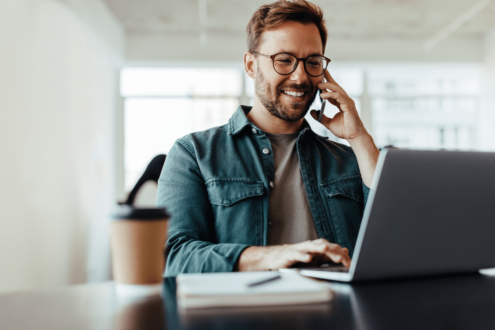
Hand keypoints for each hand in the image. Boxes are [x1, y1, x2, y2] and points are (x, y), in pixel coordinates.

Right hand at [236, 238, 350, 271]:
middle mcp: (309, 246)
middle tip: (343, 259)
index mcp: (317, 247)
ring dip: (319, 248)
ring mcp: (299, 249)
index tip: (350, 264)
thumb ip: (329, 255)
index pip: (332, 249)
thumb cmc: (296, 258)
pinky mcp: (289, 254)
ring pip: (311, 247)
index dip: (342, 255)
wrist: (275, 258)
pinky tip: (308, 259)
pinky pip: (297, 254)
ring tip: (326, 249)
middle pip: (324, 246)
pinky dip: (303, 256)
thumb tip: (345, 250)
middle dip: (333, 252)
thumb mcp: (315, 258)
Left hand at [310, 69, 366, 141]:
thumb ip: (320, 117)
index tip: (321, 76)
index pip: (334, 90)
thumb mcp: (328, 123)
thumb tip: (312, 112)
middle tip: (319, 75)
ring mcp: (347, 102)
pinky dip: (331, 94)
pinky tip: (323, 95)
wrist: (353, 136)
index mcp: (341, 103)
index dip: (328, 83)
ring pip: (337, 89)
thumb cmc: (344, 130)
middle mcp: (345, 100)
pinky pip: (339, 97)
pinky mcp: (348, 106)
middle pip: (336, 86)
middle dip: (328, 79)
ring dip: (327, 86)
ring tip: (318, 86)